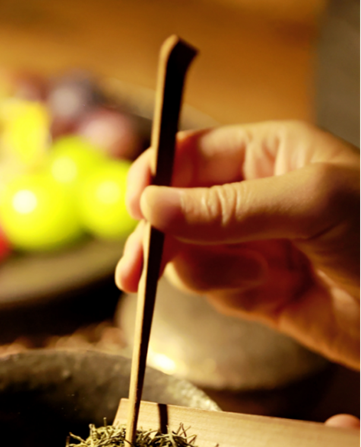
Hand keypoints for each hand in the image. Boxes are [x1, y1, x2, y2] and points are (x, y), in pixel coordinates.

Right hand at [115, 121, 360, 369]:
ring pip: (188, 253)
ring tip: (253, 278)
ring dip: (205, 271)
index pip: (189, 154)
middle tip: (136, 272)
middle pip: (176, 209)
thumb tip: (152, 205)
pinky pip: (210, 288)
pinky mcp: (254, 290)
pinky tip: (263, 293)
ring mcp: (252, 244)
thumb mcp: (310, 204)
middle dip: (158, 239)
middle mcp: (254, 196)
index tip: (136, 207)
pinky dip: (226, 294)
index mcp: (269, 153)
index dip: (155, 177)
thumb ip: (228, 207)